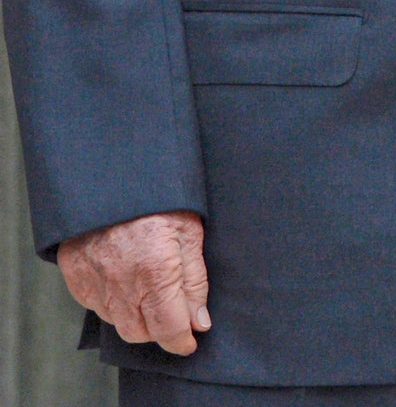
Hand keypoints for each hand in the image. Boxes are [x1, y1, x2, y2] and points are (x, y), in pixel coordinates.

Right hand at [58, 211, 209, 355]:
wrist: (114, 175)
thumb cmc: (160, 199)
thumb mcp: (190, 232)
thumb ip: (195, 281)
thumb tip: (199, 320)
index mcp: (154, 272)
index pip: (168, 328)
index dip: (181, 340)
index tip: (190, 341)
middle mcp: (120, 283)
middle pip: (141, 332)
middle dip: (160, 329)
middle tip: (174, 312)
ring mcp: (94, 281)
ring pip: (117, 321)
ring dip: (137, 316)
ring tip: (150, 290)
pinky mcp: (75, 274)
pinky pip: (96, 305)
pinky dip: (114, 303)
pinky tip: (127, 282)